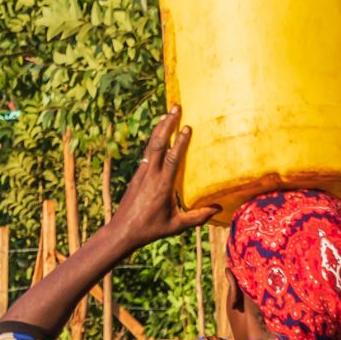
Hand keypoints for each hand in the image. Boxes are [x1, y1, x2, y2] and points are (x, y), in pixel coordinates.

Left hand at [108, 108, 219, 251]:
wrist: (122, 232)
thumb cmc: (150, 229)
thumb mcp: (176, 226)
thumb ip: (197, 217)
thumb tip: (219, 209)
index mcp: (162, 186)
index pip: (172, 159)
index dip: (180, 142)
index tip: (187, 127)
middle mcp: (151, 175)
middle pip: (158, 144)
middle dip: (167, 124)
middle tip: (175, 107)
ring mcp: (141, 173)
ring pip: (150, 146)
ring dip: (159, 128)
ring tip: (167, 113)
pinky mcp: (136, 175)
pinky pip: (146, 153)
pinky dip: (153, 140)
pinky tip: (158, 133)